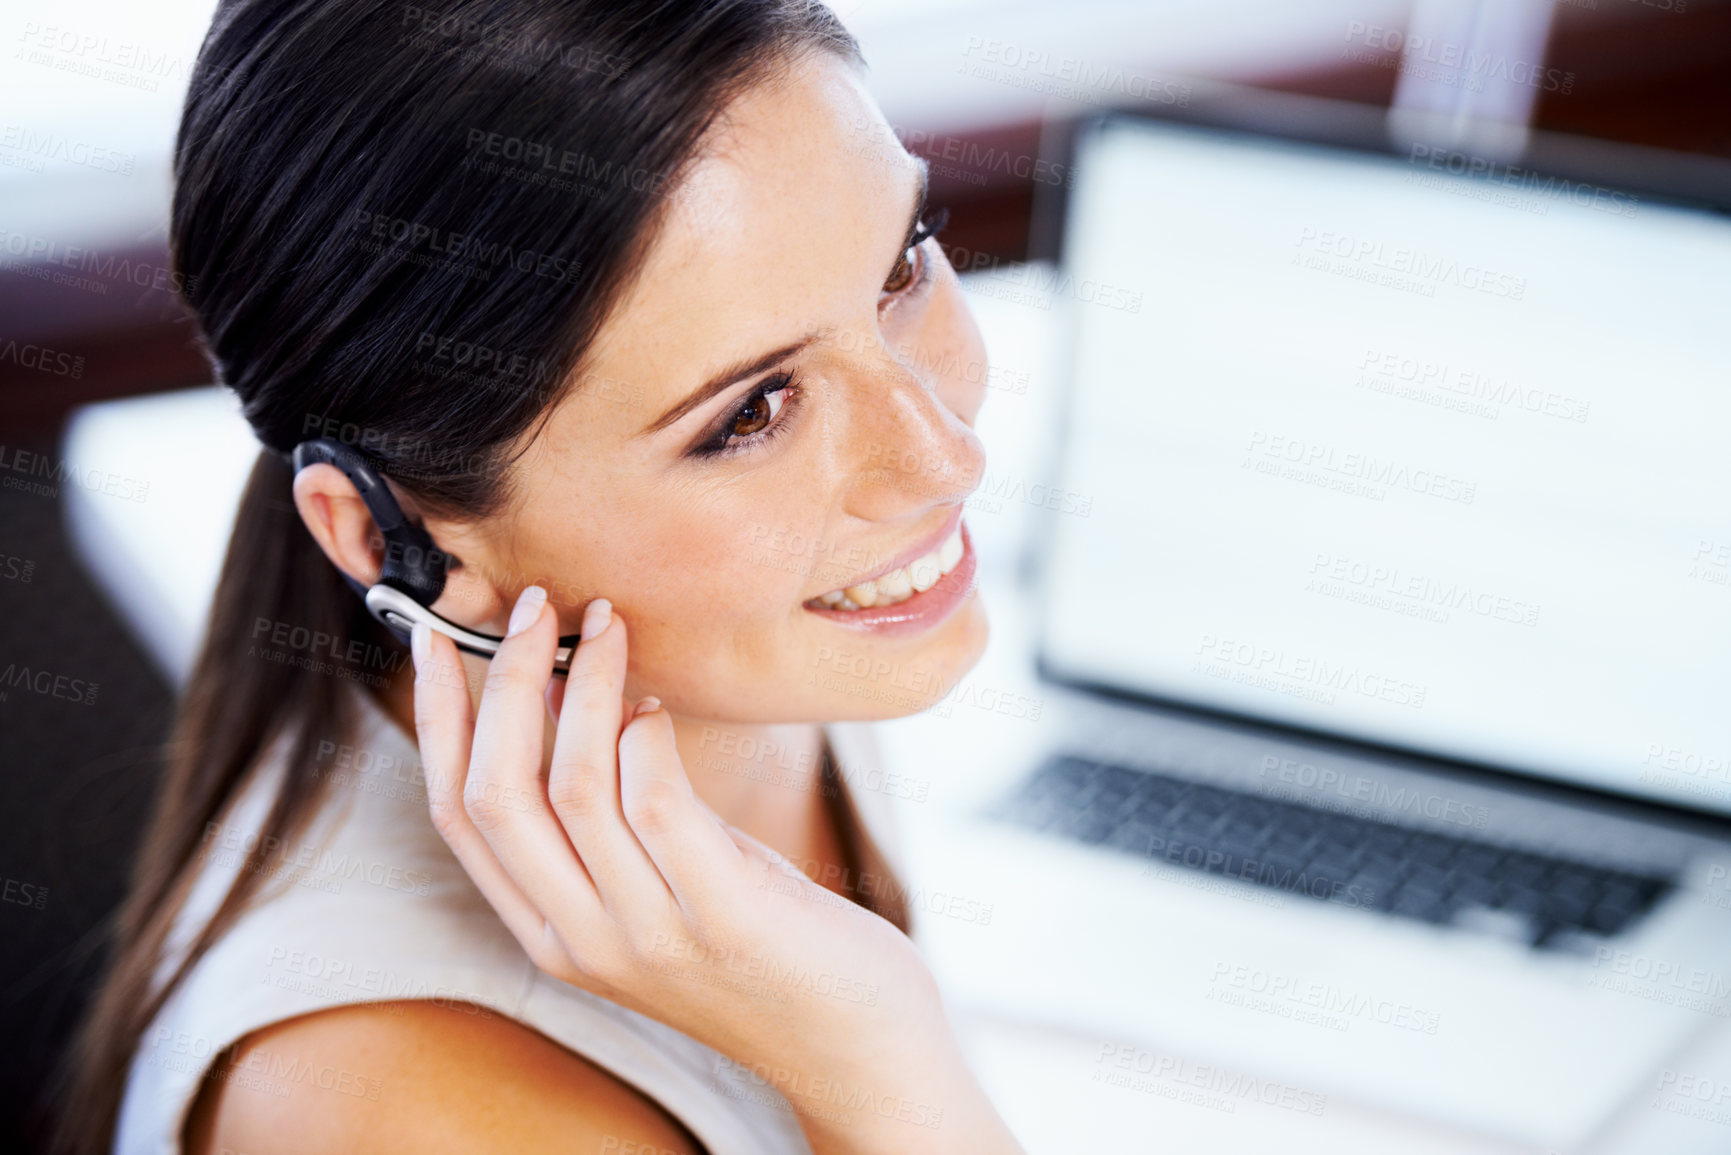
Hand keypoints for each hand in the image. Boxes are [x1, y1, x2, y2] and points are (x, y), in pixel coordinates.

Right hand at [409, 587, 1020, 1153]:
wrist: (855, 1043)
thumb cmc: (763, 941)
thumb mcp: (659, 884)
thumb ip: (606, 817)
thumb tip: (566, 691)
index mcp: (550, 932)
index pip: (458, 816)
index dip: (440, 719)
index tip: (439, 639)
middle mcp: (583, 939)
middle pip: (497, 795)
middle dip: (502, 683)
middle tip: (535, 605)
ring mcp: (649, 933)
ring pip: (572, 787)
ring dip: (581, 687)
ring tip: (606, 624)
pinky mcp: (723, 915)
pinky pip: (656, 802)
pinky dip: (648, 736)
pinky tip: (662, 707)